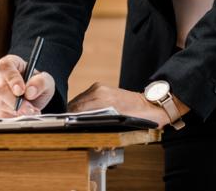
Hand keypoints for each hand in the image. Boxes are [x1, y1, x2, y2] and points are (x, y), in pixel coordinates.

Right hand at [0, 54, 55, 117]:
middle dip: (16, 103)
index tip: (22, 91)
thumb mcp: (45, 80)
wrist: (29, 95)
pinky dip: (10, 118)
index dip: (12, 79)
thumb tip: (30, 91)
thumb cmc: (35, 84)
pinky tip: (19, 114)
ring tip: (28, 112)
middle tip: (30, 109)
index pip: (5, 67)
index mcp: (8, 62)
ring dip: (15, 112)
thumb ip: (41, 82)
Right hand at [68, 82, 188, 128]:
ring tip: (74, 123)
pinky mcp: (100, 87)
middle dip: (71, 116)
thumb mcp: (119, 126)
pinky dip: (82, 106)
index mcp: (102, 100)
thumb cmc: (139, 118)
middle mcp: (99, 91)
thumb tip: (83, 128)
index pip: (76, 110)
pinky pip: (85, 97)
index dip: (69, 120)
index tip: (65, 128)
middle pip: (75, 104)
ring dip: (75, 111)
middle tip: (68, 128)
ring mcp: (99, 88)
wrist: (151, 105)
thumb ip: (99, 126)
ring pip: (79, 100)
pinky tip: (83, 114)